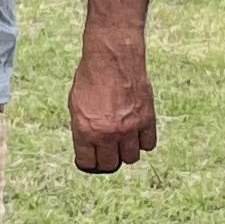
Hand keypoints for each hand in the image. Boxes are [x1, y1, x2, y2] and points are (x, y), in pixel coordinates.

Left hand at [70, 48, 158, 174]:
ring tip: (122, 140)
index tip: (92, 159)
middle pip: (111, 164)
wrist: (112, 59)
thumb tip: (90, 148)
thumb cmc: (90, 79)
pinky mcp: (147, 120)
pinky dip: (143, 142)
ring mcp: (129, 128)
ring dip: (126, 152)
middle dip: (108, 159)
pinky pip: (148, 145)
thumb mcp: (76, 105)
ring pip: (131, 158)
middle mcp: (108, 133)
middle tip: (108, 151)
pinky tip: (137, 132)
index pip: (89, 163)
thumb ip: (83, 129)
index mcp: (86, 131)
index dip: (90, 162)